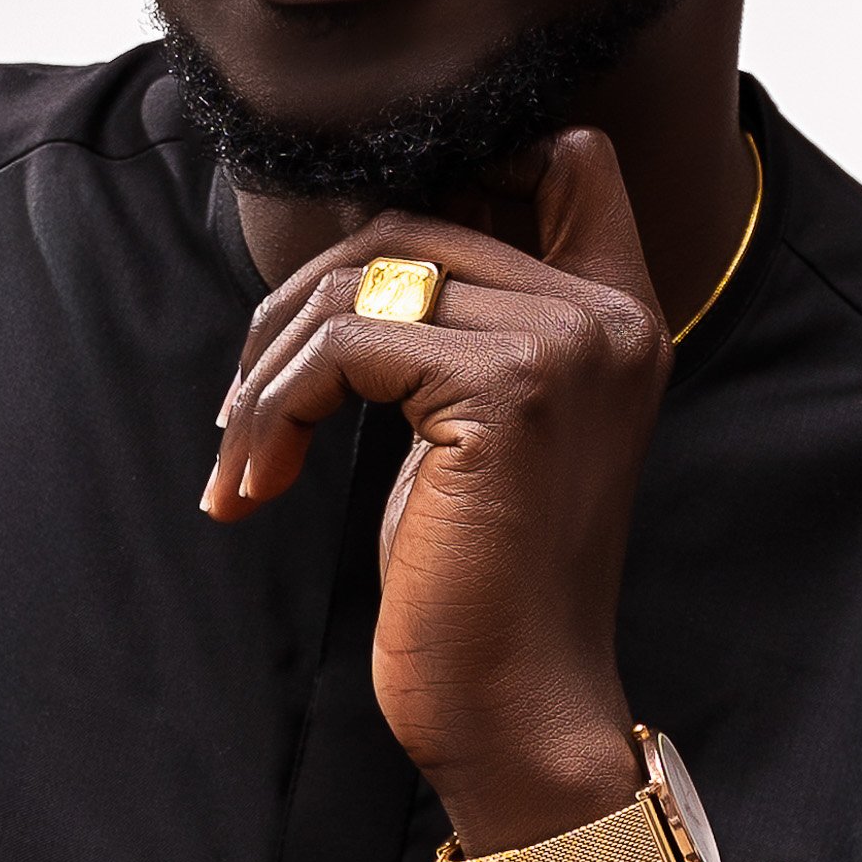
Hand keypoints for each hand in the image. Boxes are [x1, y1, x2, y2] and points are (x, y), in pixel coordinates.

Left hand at [205, 127, 672, 851]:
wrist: (516, 708)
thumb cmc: (480, 571)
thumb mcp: (479, 418)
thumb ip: (463, 312)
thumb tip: (356, 227)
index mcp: (618, 310)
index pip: (569, 152)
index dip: (460, 172)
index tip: (363, 284)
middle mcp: (606, 313)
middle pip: (414, 218)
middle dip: (303, 303)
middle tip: (248, 404)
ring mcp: (565, 344)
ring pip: (365, 278)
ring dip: (272, 368)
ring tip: (243, 452)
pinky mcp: (507, 390)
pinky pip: (344, 345)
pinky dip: (274, 409)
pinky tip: (255, 483)